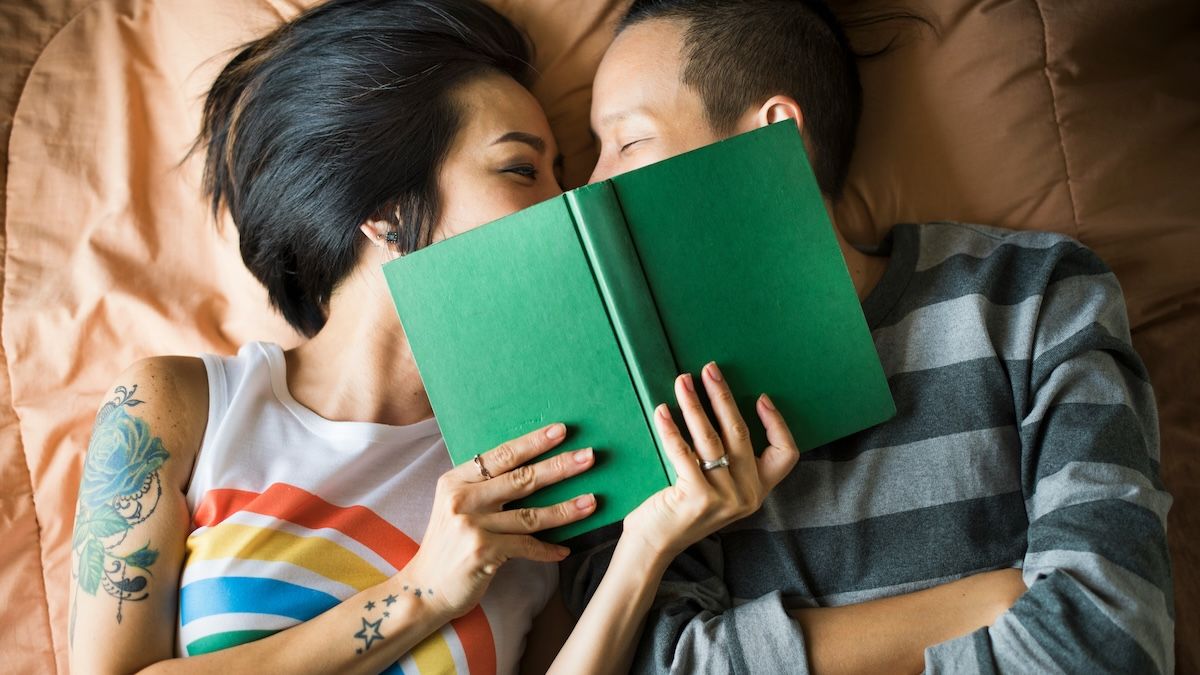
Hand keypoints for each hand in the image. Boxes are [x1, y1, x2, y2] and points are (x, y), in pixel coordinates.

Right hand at [401, 423, 596, 617]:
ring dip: (565, 509)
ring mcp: (472, 526)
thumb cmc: (449, 545)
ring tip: (592, 502)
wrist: (426, 588)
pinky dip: (548, 549)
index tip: (561, 430)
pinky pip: (526, 546)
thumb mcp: (456, 507)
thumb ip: (484, 489)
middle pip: (520, 478)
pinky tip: (565, 550)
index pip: (500, 455)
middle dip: (559, 466)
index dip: (533, 442)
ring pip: (530, 514)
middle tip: (589, 457)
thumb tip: (532, 468)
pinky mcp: (483, 552)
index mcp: (455, 481)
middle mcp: (462, 499)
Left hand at [623, 361, 800, 561]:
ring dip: (694, 404)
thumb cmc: (680, 509)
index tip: (760, 398)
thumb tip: (717, 407)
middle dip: (723, 396)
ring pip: (711, 438)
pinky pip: (683, 452)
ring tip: (682, 381)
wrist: (654, 547)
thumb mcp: (716, 488)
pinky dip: (671, 428)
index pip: (787, 455)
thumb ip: (726, 461)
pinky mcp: (698, 498)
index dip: (777, 424)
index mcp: (757, 491)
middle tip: (709, 370)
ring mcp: (724, 498)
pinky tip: (662, 410)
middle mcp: (747, 495)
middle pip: (741, 434)